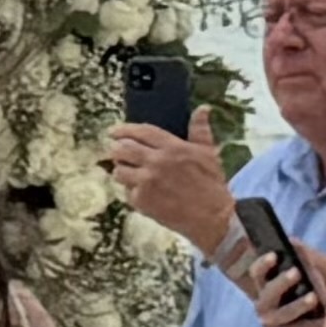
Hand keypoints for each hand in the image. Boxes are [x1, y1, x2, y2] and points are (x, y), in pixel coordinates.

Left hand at [107, 109, 234, 256]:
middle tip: (115, 151)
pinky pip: (127, 192)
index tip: (113, 131)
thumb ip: (200, 130)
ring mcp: (147, 182)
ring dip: (121, 170)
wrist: (212, 217)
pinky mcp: (142, 201)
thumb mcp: (208, 153)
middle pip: (123, 149)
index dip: (124, 129)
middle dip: (115, 148)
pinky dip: (131, 191)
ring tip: (128, 172)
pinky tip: (141, 192)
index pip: (141, 132)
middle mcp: (157, 162)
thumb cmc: (211, 185)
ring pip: (119, 170)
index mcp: (173, 147)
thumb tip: (203, 108)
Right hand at [239, 237, 325, 326]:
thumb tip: (291, 241)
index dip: (263, 263)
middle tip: (296, 272)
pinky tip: (322, 322)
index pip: (258, 271)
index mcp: (270, 283)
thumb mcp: (318, 267)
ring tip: (313, 297)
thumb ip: (304, 255)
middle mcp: (267, 303)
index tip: (274, 255)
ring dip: (296, 306)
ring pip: (280, 314)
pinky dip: (309, 325)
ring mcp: (275, 323)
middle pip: (267, 292)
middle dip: (281, 283)